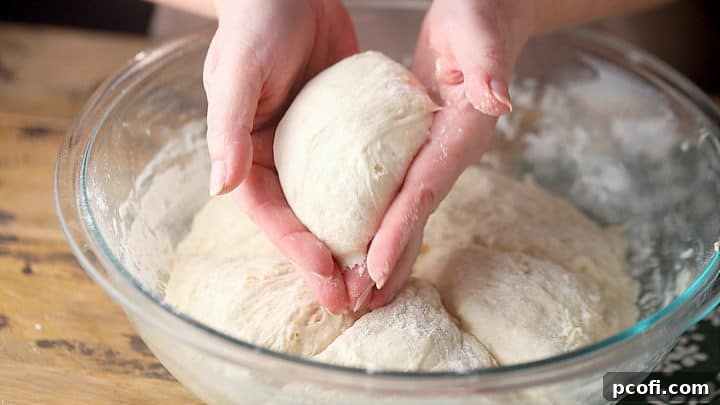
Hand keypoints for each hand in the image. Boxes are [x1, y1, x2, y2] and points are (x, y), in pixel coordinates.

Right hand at [203, 0, 357, 311]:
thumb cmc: (256, 25)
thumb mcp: (236, 74)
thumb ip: (227, 130)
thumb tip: (221, 189)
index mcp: (246, 154)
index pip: (270, 213)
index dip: (295, 248)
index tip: (327, 276)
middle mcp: (279, 159)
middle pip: (302, 220)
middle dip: (324, 262)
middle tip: (353, 300)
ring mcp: (313, 149)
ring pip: (333, 206)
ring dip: (352, 242)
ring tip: (376, 279)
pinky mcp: (345, 134)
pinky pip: (360, 174)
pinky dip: (372, 202)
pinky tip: (395, 224)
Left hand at [346, 0, 533, 308]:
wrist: (485, 15)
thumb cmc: (479, 13)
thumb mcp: (477, 28)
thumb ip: (488, 61)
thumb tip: (498, 99)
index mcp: (460, 133)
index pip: (425, 188)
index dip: (400, 229)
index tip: (374, 267)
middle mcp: (449, 153)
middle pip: (416, 216)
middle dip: (390, 261)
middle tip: (360, 302)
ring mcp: (435, 155)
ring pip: (408, 214)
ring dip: (385, 254)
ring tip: (359, 293)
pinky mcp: (420, 150)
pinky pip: (400, 195)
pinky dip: (383, 224)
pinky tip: (361, 244)